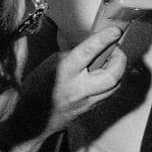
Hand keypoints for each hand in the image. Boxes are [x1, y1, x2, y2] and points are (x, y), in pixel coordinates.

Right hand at [0, 27, 126, 151]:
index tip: (115, 30)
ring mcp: (87, 101)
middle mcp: (79, 88)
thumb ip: (73, 55)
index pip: (88, 52)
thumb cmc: (37, 90)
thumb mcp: (50, 64)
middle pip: (112, 75)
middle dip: (120, 58)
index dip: (104, 39)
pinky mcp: (91, 108)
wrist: (31, 121)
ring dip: (118, 69)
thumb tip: (91, 48)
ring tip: (111, 59)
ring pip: (115, 85)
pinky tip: (106, 73)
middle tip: (115, 48)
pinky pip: (109, 93)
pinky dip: (112, 80)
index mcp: (65, 73)